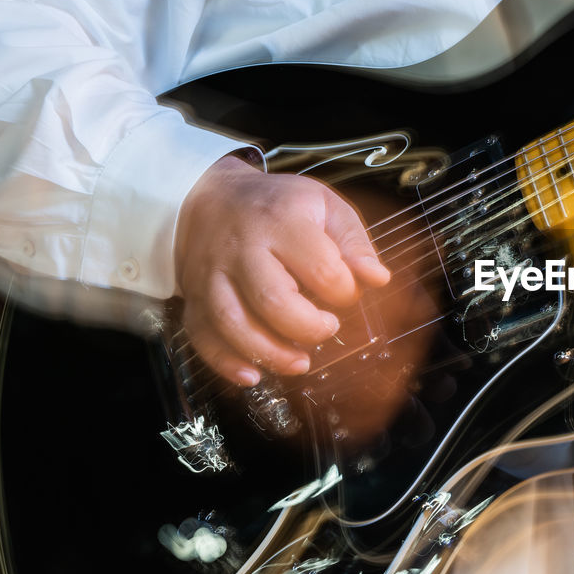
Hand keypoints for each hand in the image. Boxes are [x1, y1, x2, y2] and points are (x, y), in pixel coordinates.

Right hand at [175, 156, 390, 385]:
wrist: (208, 198)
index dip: (344, 292)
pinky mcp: (194, 296)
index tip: (346, 294)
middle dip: (308, 328)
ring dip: (270, 353)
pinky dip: (226, 362)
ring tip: (299, 362)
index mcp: (282, 222)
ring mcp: (212, 274)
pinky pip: (202, 335)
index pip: (321, 268)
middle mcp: (243, 249)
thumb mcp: (324, 206)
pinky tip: (253, 374)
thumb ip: (354, 243)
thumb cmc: (275, 206)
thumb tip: (378, 278)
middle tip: (327, 328)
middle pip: (273, 300)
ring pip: (233, 323)